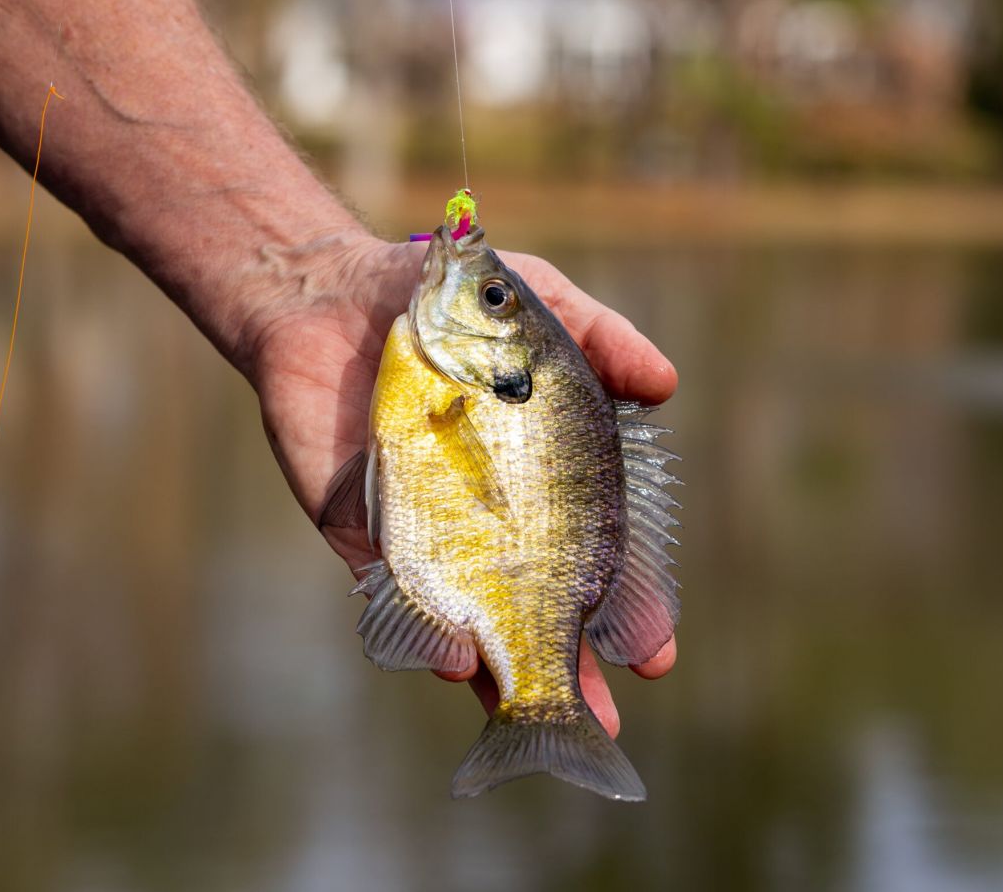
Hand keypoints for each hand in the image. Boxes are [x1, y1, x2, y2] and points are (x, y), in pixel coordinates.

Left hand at [247, 232, 678, 735]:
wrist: (333, 292)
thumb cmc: (452, 303)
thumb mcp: (541, 304)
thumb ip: (603, 340)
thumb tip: (669, 386)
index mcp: (540, 483)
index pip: (592, 563)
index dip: (622, 609)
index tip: (652, 649)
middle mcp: (487, 521)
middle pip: (532, 610)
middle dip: (569, 666)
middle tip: (607, 711)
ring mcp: (422, 532)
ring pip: (461, 621)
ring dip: (495, 672)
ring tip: (531, 706)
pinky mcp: (358, 529)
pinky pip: (389, 590)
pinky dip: (417, 627)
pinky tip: (450, 657)